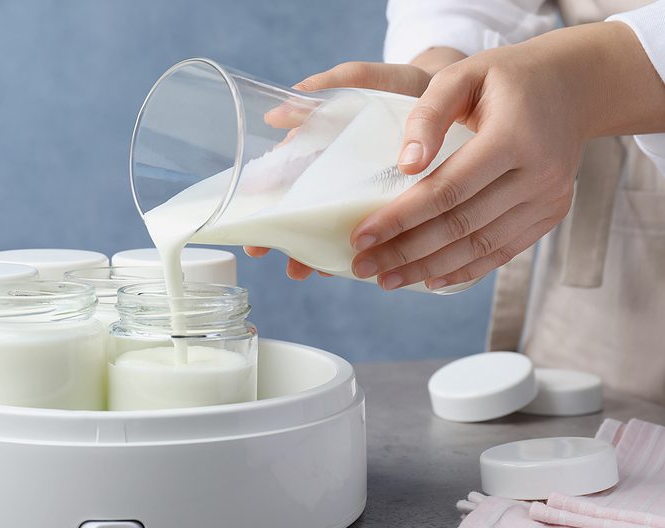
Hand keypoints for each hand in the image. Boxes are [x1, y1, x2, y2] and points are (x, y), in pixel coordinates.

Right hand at [245, 61, 433, 279]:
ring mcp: (363, 192)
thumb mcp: (368, 80)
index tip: (249, 220)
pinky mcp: (392, 207)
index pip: (286, 173)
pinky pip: (370, 233)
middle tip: (266, 254)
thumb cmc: (403, 86)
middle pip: (302, 207)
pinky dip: (355, 249)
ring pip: (331, 226)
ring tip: (304, 270)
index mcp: (325, 144)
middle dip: (283, 234)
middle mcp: (339, 172)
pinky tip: (344, 268)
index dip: (265, 196)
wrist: (454, 97)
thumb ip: (332, 85)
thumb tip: (276, 114)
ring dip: (314, 250)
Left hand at [350, 22, 664, 289]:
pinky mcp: (551, 213)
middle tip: (362, 266)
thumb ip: (428, 114)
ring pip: (480, 246)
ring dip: (428, 268)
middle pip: (460, 225)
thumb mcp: (463, 75)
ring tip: (386, 280)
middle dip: (404, 251)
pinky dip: (465, 269)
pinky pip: (503, 251)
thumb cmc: (506, 77)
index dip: (400, 218)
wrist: (574, 84)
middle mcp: (538, 174)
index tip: (360, 236)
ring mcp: (549, 198)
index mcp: (514, 137)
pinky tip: (429, 279)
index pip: (446, 190)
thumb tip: (405, 166)